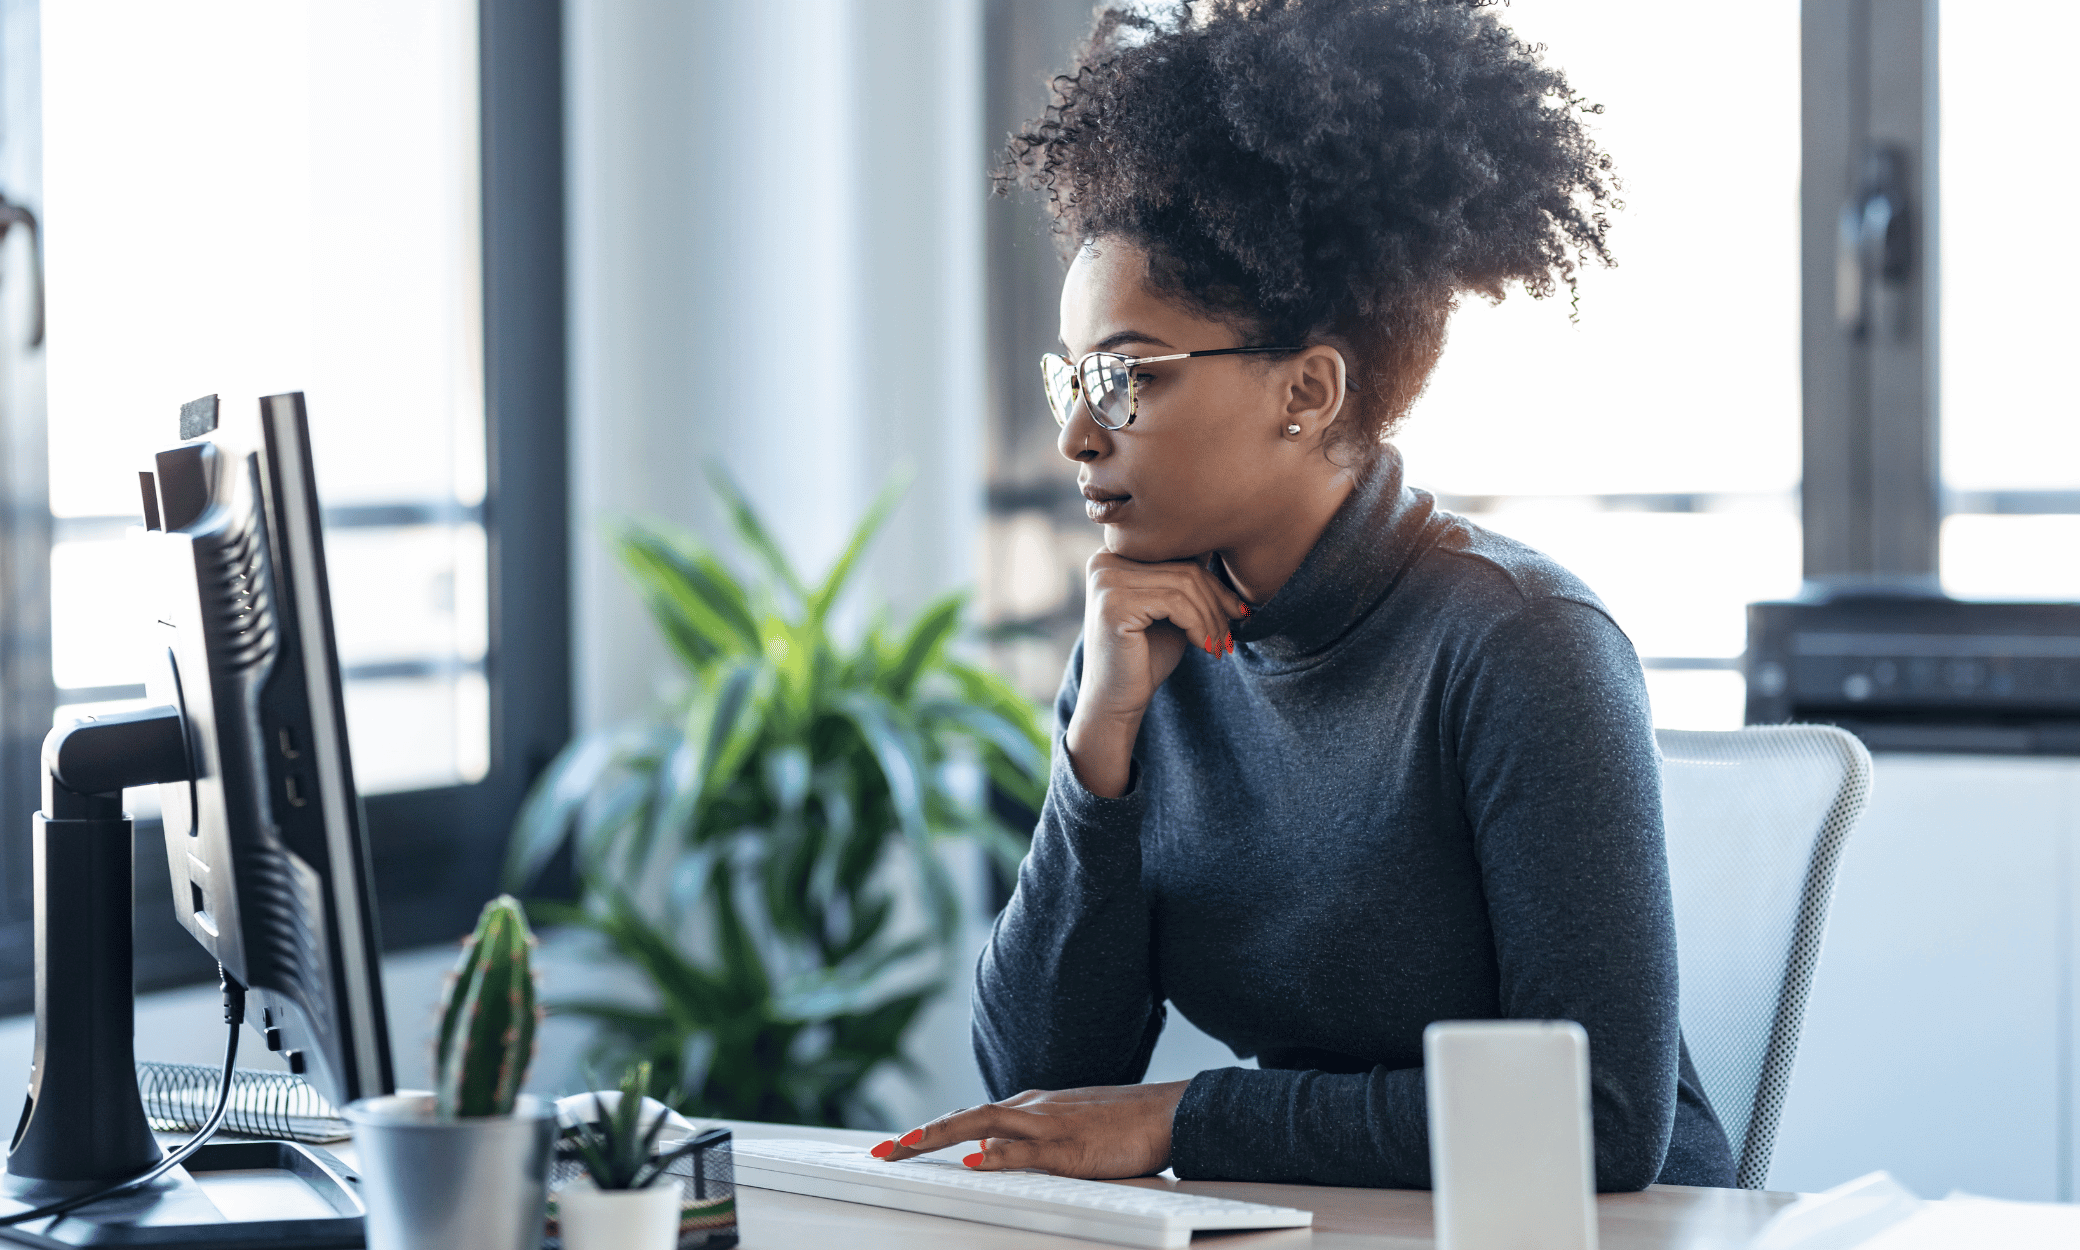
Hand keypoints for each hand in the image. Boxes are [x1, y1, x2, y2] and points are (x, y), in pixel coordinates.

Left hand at [870, 1081, 1189, 1178]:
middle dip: (921, 1134)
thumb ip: (1033, 1143)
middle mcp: (1032, 1109)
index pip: (970, 1116)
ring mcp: (1050, 1126)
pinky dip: (998, 1154)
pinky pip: (1027, 1151)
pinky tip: (974, 1160)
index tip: (898, 1143)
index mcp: (1031, 1106)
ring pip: (985, 1123)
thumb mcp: (1070, 1130)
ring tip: (906, 1145)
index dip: (932, 1129)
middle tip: (883, 1151)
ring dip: (942, 1133)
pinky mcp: (1072, 1147)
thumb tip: (993, 1156)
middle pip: (965, 1116)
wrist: (1168, 1110)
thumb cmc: (1124, 1125)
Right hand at [1067, 552, 1248, 795]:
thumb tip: (1223, 544)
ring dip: (1212, 618)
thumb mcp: (1172, 609)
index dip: (1213, 582)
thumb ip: (1187, 578)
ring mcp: (1106, 580)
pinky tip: (1203, 647)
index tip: (1237, 611)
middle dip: (1217, 602)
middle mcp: (1104, 560)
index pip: (1179, 552)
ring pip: (1185, 584)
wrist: (1116, 701)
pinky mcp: (1113, 603)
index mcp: (1116, 554)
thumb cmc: (1146, 656)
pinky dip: (1199, 625)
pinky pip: (1176, 603)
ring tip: (1219, 645)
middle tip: (1230, 635)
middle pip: (1184, 567)